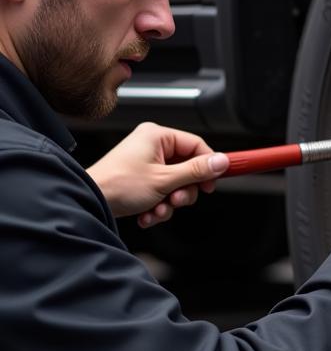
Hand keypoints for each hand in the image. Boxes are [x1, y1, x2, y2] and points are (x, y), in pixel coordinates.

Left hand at [86, 122, 228, 227]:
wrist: (89, 202)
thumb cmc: (118, 185)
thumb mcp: (165, 180)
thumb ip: (196, 171)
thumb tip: (221, 161)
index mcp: (157, 136)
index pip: (196, 145)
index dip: (207, 166)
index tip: (211, 183)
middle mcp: (151, 145)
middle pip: (187, 167)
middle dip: (183, 191)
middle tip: (177, 200)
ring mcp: (145, 162)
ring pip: (175, 183)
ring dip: (170, 202)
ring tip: (158, 210)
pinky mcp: (140, 178)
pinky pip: (161, 190)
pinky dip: (158, 205)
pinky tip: (148, 214)